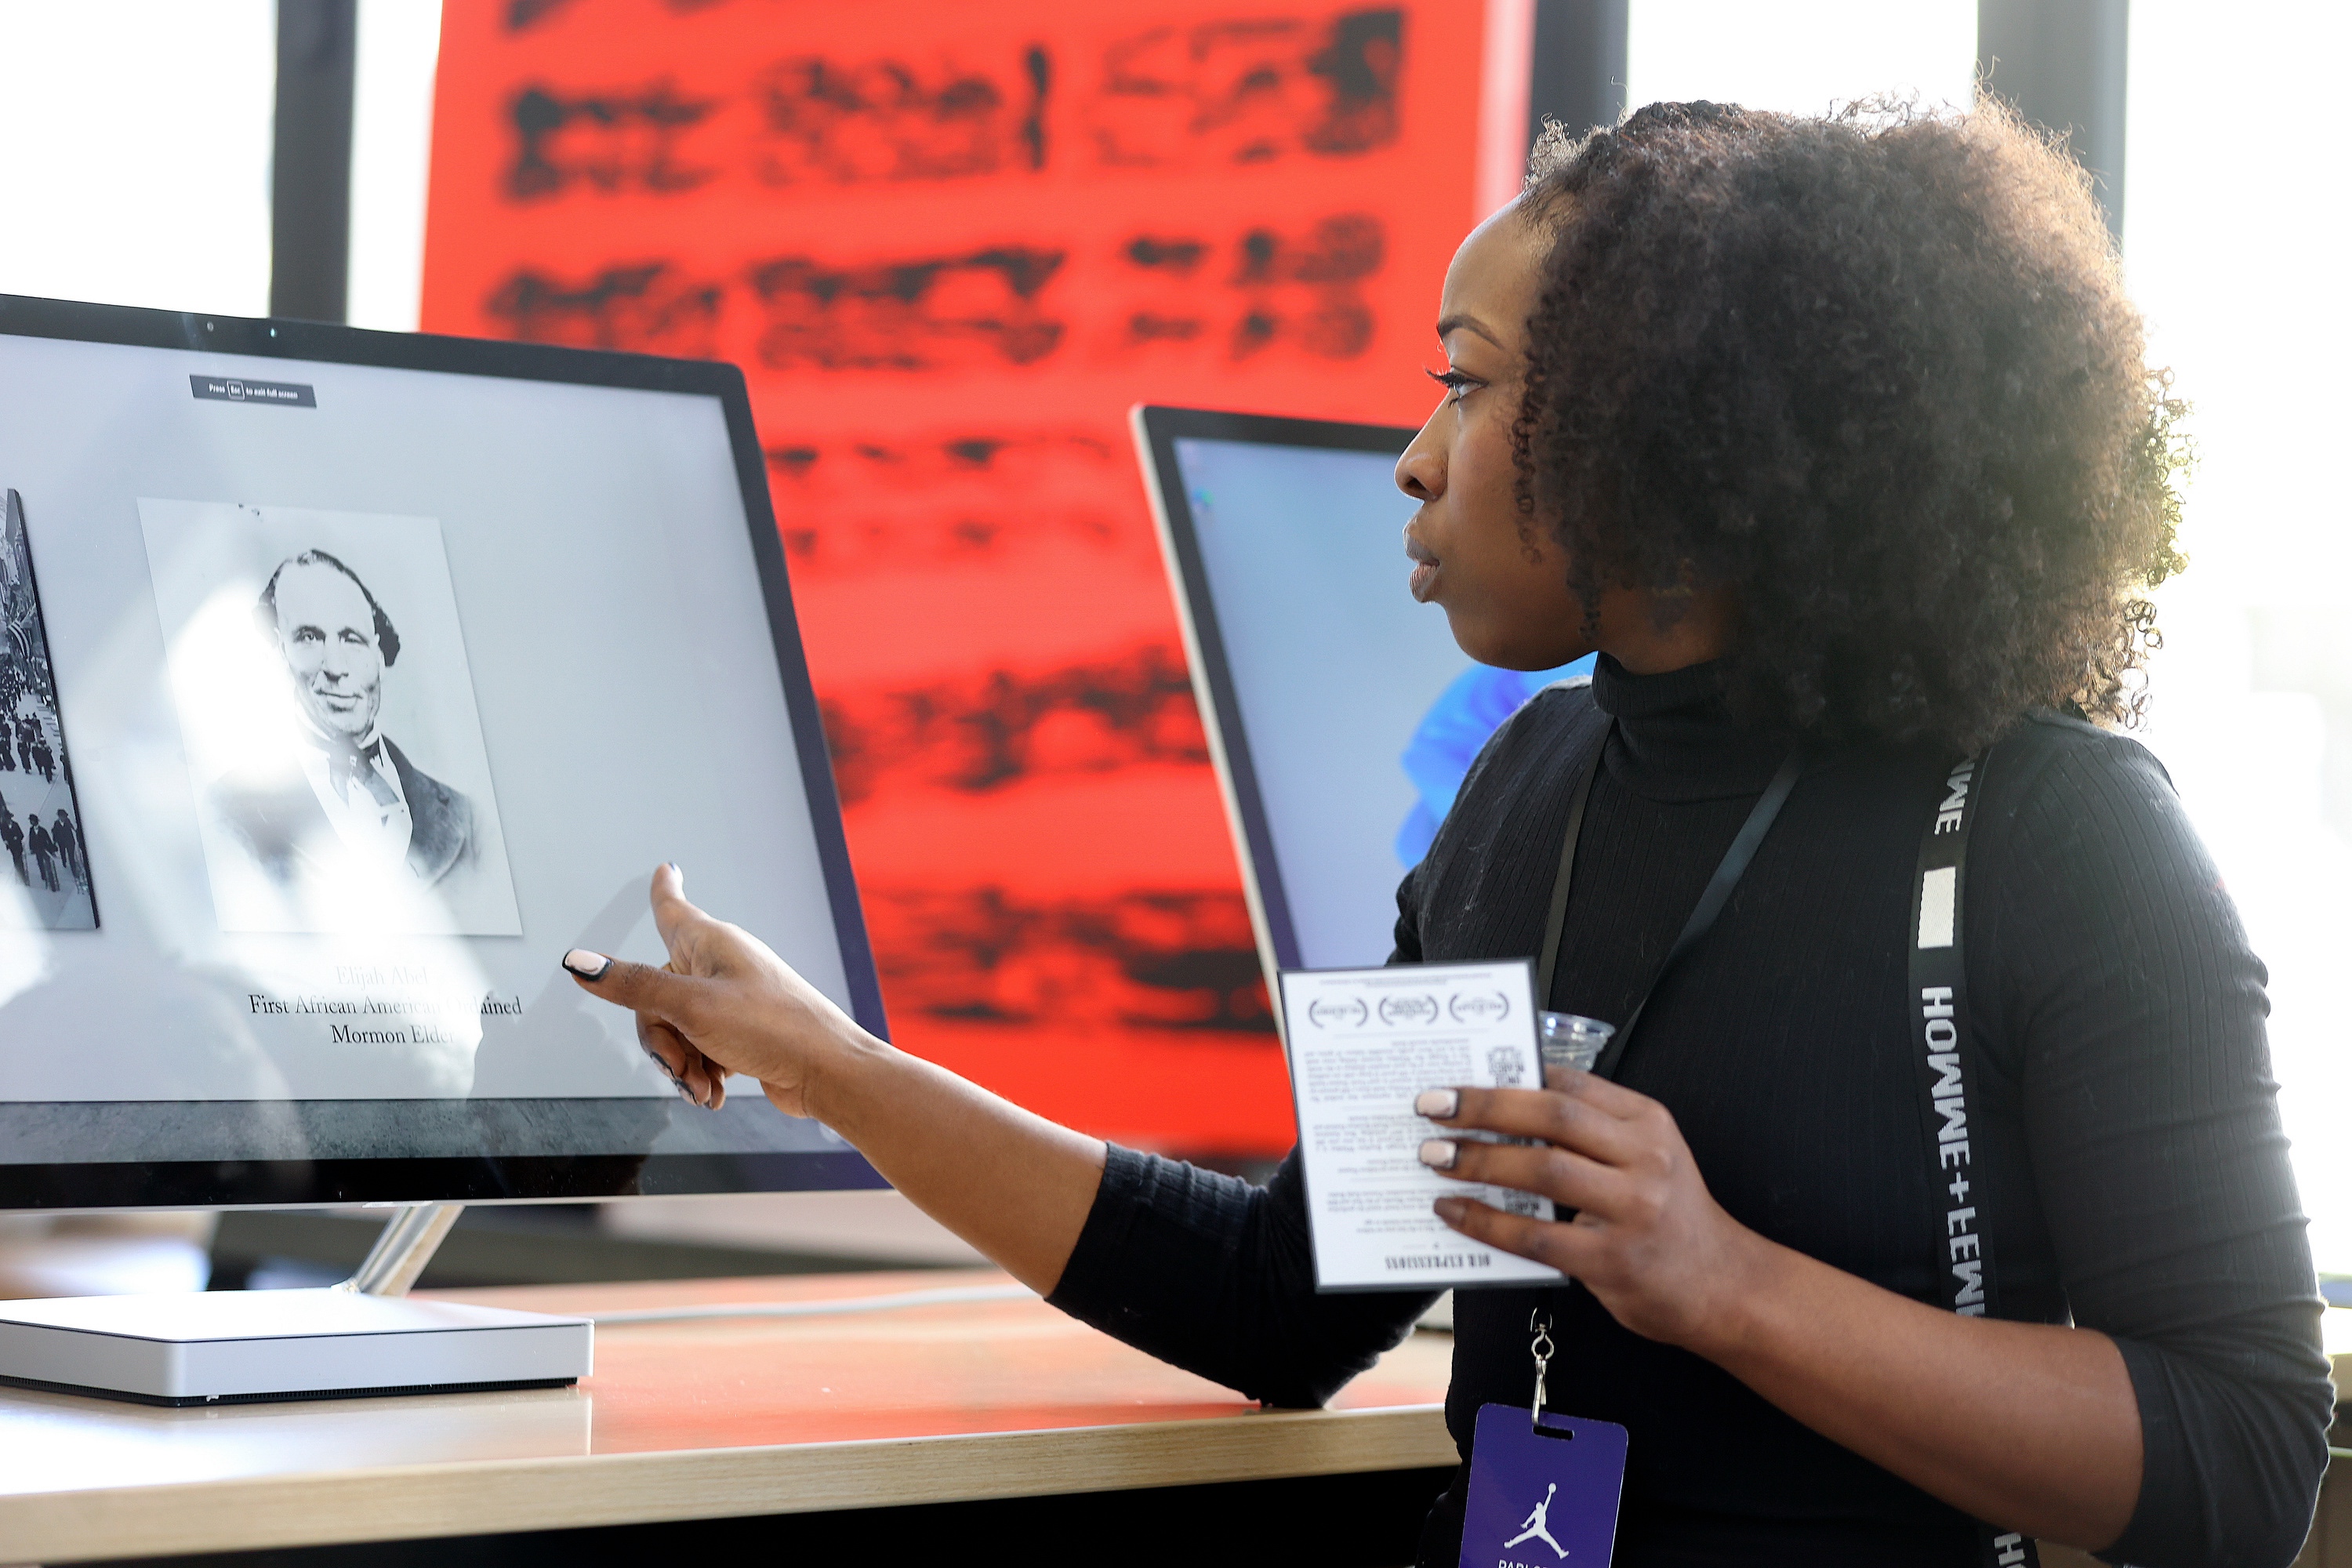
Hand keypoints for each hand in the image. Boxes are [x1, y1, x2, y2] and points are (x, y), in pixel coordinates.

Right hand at [561, 864, 872, 1116]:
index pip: (673, 908)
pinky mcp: (742, 1032)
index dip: (663, 890)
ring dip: (682, 1065)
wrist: (827, 1073)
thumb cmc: (773, 1028)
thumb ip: (631, 986)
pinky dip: (702, 1074)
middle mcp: (721, 966)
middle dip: (661, 1041)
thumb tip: (579, 961)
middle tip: (681, 1066)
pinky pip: (700, 1049)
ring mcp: (732, 1000)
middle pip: (655, 996)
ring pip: (675, 1029)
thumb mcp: (689, 1006)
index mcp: (710, 943)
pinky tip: (715, 1093)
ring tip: (705, 1087)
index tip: (664, 869)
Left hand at [1413, 1070, 1770, 1350]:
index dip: (1510, 1075)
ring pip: (1542, 1169)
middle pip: (1552, 1115)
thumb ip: (1590, 1133)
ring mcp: (1632, 1209)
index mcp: (1647, 1122)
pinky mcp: (1612, 1260)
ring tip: (1435, 1156)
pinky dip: (1485, 1221)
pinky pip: (1535, 1235)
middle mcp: (1645, 1158)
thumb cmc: (1670, 1217)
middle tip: (1432, 1106)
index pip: (1570, 1082)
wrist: (1724, 1286)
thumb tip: (1502, 1112)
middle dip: (1484, 1106)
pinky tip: (1453, 1212)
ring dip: (1479, 1159)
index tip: (1460, 1076)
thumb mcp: (1646, 1157)